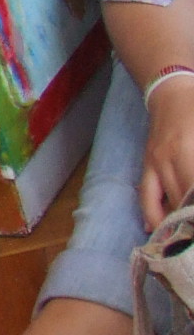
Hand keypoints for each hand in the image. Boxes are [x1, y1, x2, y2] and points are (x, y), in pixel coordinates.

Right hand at [144, 83, 193, 229]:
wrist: (172, 92)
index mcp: (189, 152)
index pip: (193, 191)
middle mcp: (171, 161)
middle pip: (183, 200)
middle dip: (189, 221)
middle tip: (191, 239)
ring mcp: (156, 164)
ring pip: (165, 203)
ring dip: (175, 223)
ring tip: (181, 241)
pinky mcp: (147, 164)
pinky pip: (146, 195)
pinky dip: (152, 213)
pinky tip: (156, 228)